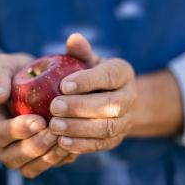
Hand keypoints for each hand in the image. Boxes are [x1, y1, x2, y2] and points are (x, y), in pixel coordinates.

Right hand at [0, 53, 76, 177]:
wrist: (22, 81)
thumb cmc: (11, 73)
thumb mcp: (2, 68)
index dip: (17, 130)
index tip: (39, 120)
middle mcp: (1, 141)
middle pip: (11, 156)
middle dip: (34, 146)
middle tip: (55, 131)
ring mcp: (17, 150)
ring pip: (27, 167)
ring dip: (47, 157)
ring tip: (65, 141)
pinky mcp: (35, 155)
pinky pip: (43, 165)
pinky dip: (58, 160)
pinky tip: (73, 146)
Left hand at [49, 37, 136, 153]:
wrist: (111, 98)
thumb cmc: (93, 76)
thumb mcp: (89, 61)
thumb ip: (81, 52)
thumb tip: (73, 38)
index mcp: (123, 73)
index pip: (109, 76)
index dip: (87, 81)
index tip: (63, 85)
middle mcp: (130, 97)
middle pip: (110, 105)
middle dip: (81, 107)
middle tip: (54, 107)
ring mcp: (126, 120)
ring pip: (107, 127)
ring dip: (80, 128)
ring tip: (55, 127)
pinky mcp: (117, 138)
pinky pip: (102, 144)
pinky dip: (82, 145)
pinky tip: (62, 143)